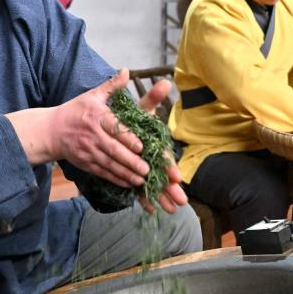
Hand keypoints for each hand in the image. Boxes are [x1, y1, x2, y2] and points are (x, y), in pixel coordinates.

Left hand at [133, 75, 186, 214]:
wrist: (111, 127)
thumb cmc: (128, 117)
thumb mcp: (139, 108)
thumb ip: (151, 97)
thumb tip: (165, 81)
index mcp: (154, 143)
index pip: (164, 156)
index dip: (170, 166)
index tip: (176, 177)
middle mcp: (151, 157)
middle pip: (163, 174)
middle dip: (172, 188)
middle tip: (181, 201)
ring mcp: (144, 167)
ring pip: (154, 184)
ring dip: (163, 197)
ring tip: (171, 210)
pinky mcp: (134, 175)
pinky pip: (140, 190)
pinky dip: (146, 200)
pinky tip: (151, 211)